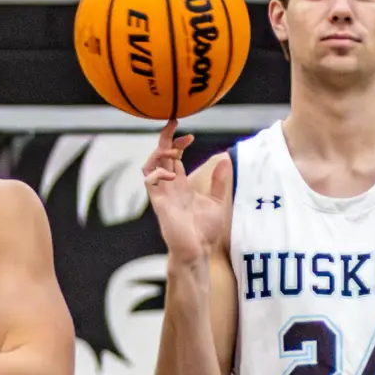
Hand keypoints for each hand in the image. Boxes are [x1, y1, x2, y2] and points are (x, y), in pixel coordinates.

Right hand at [144, 118, 228, 264]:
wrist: (197, 251)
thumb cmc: (204, 231)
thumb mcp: (217, 201)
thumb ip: (219, 182)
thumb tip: (225, 160)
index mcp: (181, 184)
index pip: (173, 157)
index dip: (178, 143)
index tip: (189, 135)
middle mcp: (169, 186)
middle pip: (160, 155)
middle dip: (165, 138)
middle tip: (173, 123)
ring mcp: (162, 193)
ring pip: (149, 165)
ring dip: (159, 153)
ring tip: (173, 150)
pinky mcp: (159, 203)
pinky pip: (150, 182)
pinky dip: (157, 173)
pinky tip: (171, 174)